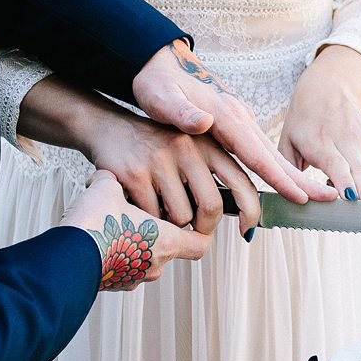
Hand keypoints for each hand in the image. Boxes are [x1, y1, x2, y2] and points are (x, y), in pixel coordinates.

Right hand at [62, 171, 210, 290]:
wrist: (64, 261)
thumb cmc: (93, 226)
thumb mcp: (108, 188)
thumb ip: (115, 180)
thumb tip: (108, 175)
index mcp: (164, 240)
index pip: (201, 243)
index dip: (202, 231)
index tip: (196, 220)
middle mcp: (154, 263)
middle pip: (170, 249)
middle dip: (158, 232)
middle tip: (143, 214)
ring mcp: (134, 277)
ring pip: (145, 259)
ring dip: (135, 244)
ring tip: (115, 224)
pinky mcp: (113, 284)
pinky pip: (123, 268)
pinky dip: (117, 255)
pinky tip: (100, 239)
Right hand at [71, 96, 265, 235]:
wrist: (109, 129)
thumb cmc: (157, 149)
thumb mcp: (191, 149)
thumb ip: (214, 174)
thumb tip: (242, 215)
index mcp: (208, 143)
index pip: (241, 182)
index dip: (250, 212)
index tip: (247, 231)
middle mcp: (187, 147)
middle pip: (211, 206)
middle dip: (205, 228)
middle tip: (195, 231)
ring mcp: (160, 159)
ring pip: (181, 216)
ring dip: (173, 225)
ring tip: (161, 210)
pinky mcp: (134, 174)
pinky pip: (152, 216)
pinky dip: (149, 221)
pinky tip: (142, 207)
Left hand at [131, 41, 312, 203]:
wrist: (158, 62)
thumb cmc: (157, 82)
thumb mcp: (160, 97)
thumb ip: (181, 112)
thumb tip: (204, 122)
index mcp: (225, 115)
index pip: (256, 152)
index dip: (278, 177)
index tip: (300, 195)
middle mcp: (239, 118)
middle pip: (273, 155)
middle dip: (301, 178)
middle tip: (329, 198)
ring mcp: (239, 121)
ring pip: (270, 154)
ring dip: (294, 175)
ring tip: (318, 195)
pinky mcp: (235, 126)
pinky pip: (260, 152)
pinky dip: (277, 169)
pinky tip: (286, 182)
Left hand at [279, 45, 360, 200]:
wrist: (328, 91)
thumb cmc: (303, 123)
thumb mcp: (287, 143)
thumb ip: (289, 173)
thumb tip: (293, 201)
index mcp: (320, 141)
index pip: (337, 165)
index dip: (344, 182)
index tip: (349, 197)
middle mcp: (347, 139)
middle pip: (358, 173)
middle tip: (360, 212)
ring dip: (356, 191)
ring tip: (337, 184)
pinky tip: (349, 176)